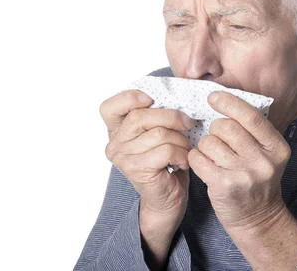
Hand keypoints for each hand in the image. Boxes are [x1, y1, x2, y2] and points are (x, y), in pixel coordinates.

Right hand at [99, 89, 192, 216]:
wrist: (167, 201)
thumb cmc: (165, 163)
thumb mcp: (157, 133)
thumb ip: (156, 116)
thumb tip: (175, 95)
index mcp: (116, 131)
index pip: (109, 107)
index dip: (128, 98)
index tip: (150, 99)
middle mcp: (114, 144)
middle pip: (140, 116)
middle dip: (170, 116)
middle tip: (187, 123)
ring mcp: (124, 158)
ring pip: (158, 134)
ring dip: (180, 139)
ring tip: (185, 148)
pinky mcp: (138, 170)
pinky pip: (166, 150)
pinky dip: (181, 153)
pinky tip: (183, 162)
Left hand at [188, 90, 291, 233]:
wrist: (258, 218)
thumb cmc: (256, 180)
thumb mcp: (265, 154)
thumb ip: (251, 131)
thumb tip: (222, 98)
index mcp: (276, 147)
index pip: (251, 116)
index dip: (229, 102)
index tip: (213, 97)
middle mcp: (264, 161)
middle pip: (226, 127)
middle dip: (214, 129)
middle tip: (217, 139)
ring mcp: (245, 174)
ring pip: (210, 142)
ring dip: (205, 146)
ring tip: (212, 156)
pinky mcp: (225, 186)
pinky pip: (198, 159)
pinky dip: (196, 159)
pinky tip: (204, 165)